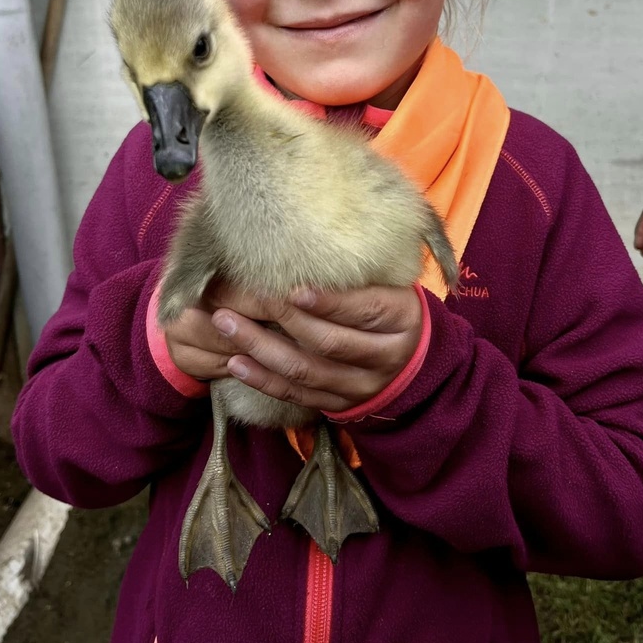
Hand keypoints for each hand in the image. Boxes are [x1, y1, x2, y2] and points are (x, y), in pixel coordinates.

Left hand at [206, 284, 423, 414]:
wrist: (415, 359)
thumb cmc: (391, 304)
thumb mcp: (391, 282)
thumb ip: (360, 269)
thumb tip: (307, 237)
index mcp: (401, 318)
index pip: (365, 310)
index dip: (329, 301)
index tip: (292, 287)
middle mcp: (385, 357)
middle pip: (330, 342)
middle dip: (283, 319)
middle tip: (244, 298)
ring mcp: (362, 386)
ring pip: (307, 371)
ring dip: (261, 349)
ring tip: (226, 324)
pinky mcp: (340, 406)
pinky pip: (297, 396)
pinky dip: (264, 380)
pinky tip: (236, 362)